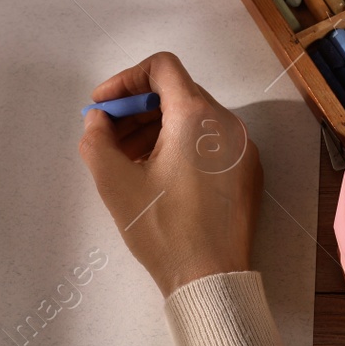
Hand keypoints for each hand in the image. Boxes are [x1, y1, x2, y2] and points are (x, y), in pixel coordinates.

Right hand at [78, 53, 262, 295]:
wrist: (211, 278)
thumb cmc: (163, 228)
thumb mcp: (114, 182)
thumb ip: (96, 139)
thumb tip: (98, 119)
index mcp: (196, 115)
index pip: (161, 67)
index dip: (125, 79)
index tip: (102, 106)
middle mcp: (227, 122)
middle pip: (177, 93)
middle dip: (137, 109)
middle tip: (107, 135)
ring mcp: (243, 146)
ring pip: (194, 119)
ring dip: (157, 128)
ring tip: (128, 159)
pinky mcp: (248, 170)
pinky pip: (211, 141)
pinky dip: (182, 146)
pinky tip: (159, 175)